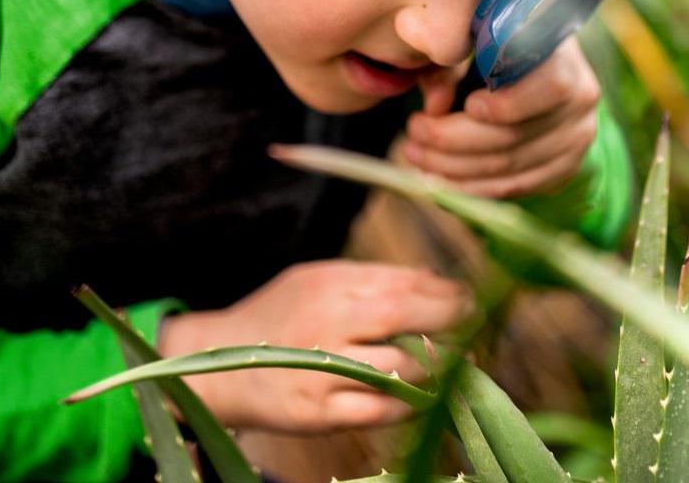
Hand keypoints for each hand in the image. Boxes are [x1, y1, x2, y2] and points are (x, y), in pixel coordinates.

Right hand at [156, 260, 472, 432]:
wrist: (214, 363)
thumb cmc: (278, 316)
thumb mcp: (317, 279)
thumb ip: (369, 278)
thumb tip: (432, 280)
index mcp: (330, 283)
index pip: (402, 282)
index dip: (443, 291)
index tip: (468, 297)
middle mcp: (327, 321)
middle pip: (404, 316)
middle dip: (450, 321)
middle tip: (474, 325)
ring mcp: (321, 368)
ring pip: (397, 367)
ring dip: (436, 366)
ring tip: (457, 362)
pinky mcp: (317, 411)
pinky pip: (378, 410)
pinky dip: (409, 404)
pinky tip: (424, 396)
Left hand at [401, 35, 599, 198]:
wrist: (535, 72)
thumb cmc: (497, 48)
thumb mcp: (471, 43)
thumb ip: (449, 67)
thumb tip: (434, 105)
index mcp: (565, 56)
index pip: (550, 87)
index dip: (509, 104)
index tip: (468, 106)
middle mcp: (581, 98)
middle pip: (515, 135)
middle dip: (453, 139)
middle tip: (412, 132)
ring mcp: (576, 138)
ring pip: (509, 167)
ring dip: (453, 168)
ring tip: (414, 155)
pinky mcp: (563, 168)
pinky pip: (514, 187)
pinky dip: (472, 187)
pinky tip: (439, 178)